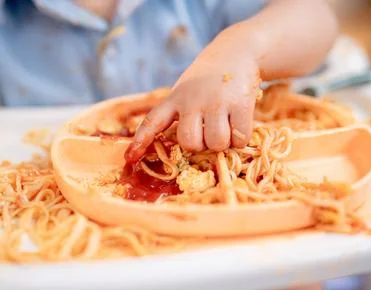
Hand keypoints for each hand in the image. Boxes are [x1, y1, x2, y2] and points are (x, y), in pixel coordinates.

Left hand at [126, 38, 260, 161]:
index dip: (141, 141)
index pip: (152, 121)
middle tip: (207, 132)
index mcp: (175, 98)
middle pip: (190, 142)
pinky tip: (239, 125)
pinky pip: (239, 139)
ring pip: (216, 143)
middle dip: (200, 145)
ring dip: (222, 143)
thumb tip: (184, 147)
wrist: (237, 50)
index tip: (130, 157)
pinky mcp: (240, 103)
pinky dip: (240, 139)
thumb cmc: (208, 80)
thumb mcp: (185, 90)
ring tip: (225, 127)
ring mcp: (217, 101)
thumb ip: (179, 114)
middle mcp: (193, 100)